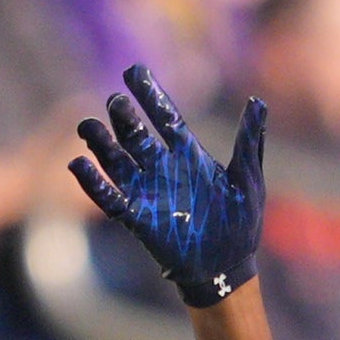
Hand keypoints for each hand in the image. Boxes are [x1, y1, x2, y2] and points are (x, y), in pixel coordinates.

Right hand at [70, 67, 263, 307]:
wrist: (227, 268)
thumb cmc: (241, 224)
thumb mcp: (248, 181)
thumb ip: (249, 142)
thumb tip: (259, 102)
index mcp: (187, 153)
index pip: (163, 115)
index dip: (149, 93)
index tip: (134, 71)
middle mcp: (162, 167)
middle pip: (134, 132)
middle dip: (123, 116)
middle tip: (116, 102)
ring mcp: (146, 190)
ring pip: (114, 159)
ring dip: (100, 142)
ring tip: (88, 127)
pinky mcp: (136, 217)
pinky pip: (108, 197)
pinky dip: (93, 182)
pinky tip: (79, 165)